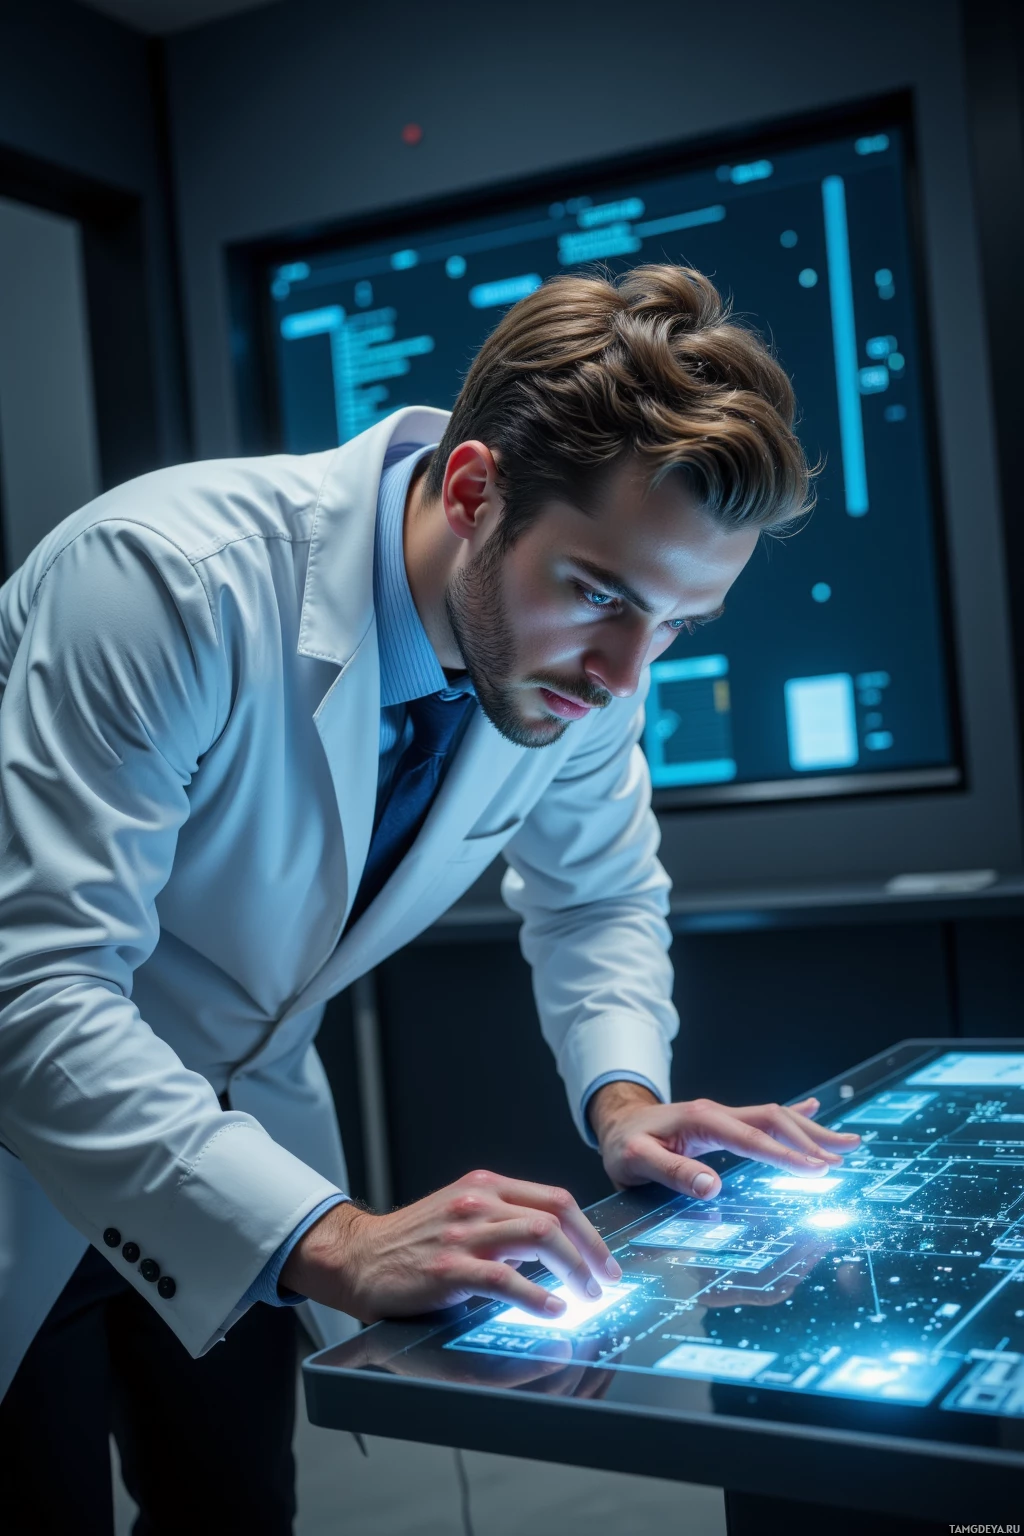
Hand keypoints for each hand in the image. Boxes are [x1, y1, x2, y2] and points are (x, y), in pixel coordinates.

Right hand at [280, 1168, 622, 1322]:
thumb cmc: (411, 1242)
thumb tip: (554, 1246)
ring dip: (574, 1270)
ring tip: (586, 1298)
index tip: (603, 1258)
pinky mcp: (449, 1268)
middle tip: (605, 1281)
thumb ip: (503, 1221)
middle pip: (555, 1215)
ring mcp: (464, 1233)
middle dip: (590, 1251)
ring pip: (539, 1238)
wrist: (358, 1257)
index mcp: (485, 1185)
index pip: (555, 1198)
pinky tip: (553, 1310)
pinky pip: (506, 1279)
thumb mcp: (462, 1214)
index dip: (588, 1229)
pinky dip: (538, 1296)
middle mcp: (478, 1201)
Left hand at [589, 1082, 859, 1199]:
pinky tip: (813, 1108)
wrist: (616, 1124)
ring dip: (811, 1128)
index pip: (753, 1137)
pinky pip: (764, 1116)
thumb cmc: (624, 1146)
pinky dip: (792, 1113)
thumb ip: (674, 1173)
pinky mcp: (723, 1121)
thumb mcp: (638, 1162)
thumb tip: (714, 1187)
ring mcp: (722, 1115)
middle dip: (813, 1136)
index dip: (786, 1154)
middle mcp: (717, 1113)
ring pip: (775, 1116)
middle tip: (847, 1153)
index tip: (817, 1169)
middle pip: (775, 1119)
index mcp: (702, 1121)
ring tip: (845, 1141)